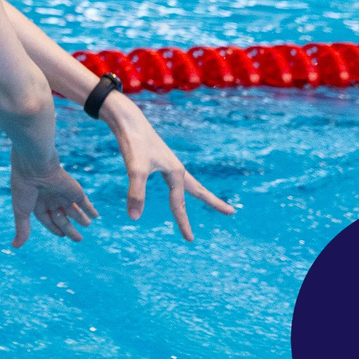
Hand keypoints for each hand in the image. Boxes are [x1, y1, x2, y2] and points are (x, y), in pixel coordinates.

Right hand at [10, 156, 96, 247]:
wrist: (34, 164)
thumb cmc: (24, 187)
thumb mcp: (21, 211)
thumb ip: (22, 228)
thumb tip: (15, 246)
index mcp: (36, 202)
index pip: (47, 218)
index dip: (54, 227)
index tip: (61, 235)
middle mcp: (50, 198)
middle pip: (62, 217)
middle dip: (69, 228)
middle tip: (78, 238)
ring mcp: (63, 193)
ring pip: (74, 210)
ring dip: (81, 218)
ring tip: (88, 225)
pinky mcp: (74, 190)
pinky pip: (84, 202)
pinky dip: (90, 209)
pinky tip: (95, 215)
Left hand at [103, 99, 236, 241]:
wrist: (127, 119)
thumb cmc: (133, 142)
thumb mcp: (134, 169)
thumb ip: (136, 193)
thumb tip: (134, 218)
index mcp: (176, 172)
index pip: (179, 204)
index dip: (183, 223)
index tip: (190, 240)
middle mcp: (176, 168)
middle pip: (199, 189)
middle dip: (213, 202)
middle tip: (231, 212)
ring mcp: (169, 162)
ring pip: (188, 182)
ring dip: (199, 192)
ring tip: (208, 200)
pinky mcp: (159, 158)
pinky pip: (174, 177)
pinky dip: (179, 185)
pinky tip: (175, 185)